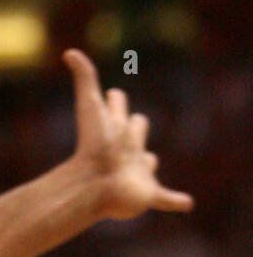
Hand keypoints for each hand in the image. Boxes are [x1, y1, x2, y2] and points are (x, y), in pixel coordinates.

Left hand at [65, 48, 193, 219]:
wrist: (95, 185)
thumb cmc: (93, 145)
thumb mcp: (90, 106)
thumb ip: (84, 77)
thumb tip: (69, 52)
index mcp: (115, 128)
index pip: (117, 108)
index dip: (114, 101)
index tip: (112, 95)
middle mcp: (126, 148)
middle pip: (135, 132)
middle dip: (135, 127)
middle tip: (135, 124)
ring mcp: (137, 171)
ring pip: (147, 164)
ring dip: (148, 164)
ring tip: (149, 164)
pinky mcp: (149, 194)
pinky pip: (166, 198)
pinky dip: (176, 200)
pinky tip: (187, 203)